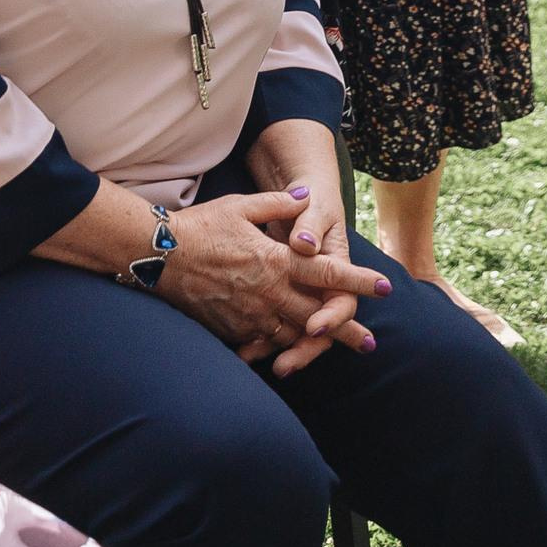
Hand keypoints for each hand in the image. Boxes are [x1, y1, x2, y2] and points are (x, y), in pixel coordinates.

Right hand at [159, 187, 385, 353]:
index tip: (385, 287)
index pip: (328, 273)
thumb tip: (303, 194)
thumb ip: (277, 204)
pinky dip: (274, 346)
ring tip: (327, 350)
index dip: (359, 280)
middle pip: (318, 317)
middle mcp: (271, 293)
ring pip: (291, 335)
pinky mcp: (233, 328)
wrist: (160, 255)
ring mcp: (252, 315)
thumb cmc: (202, 227)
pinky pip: (261, 343)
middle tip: (369, 343)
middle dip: (346, 330)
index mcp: (278, 262)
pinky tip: (281, 351)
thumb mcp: (241, 207)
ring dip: (311, 343)